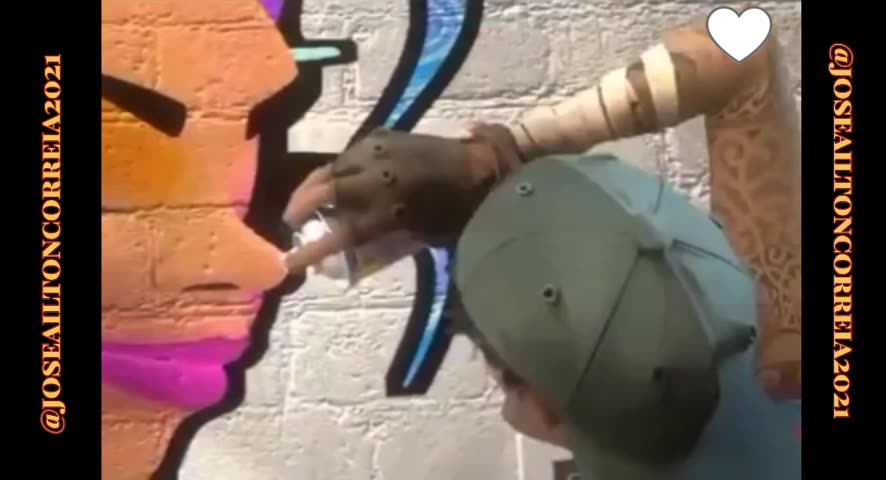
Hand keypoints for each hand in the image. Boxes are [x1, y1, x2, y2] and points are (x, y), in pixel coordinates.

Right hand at [281, 124, 522, 273]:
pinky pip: (352, 151)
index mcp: (392, 206)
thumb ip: (380, 250)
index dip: (314, 249)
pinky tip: (335, 176)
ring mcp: (382, 150)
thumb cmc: (459, 214)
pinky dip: (339, 166)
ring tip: (304, 198)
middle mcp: (380, 174)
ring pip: (335, 166)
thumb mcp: (422, 238)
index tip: (291, 261)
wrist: (484, 169)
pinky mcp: (387, 136)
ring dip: (315, 183)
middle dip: (302, 205)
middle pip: (328, 189)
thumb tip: (343, 264)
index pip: (342, 232)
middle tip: (290, 220)